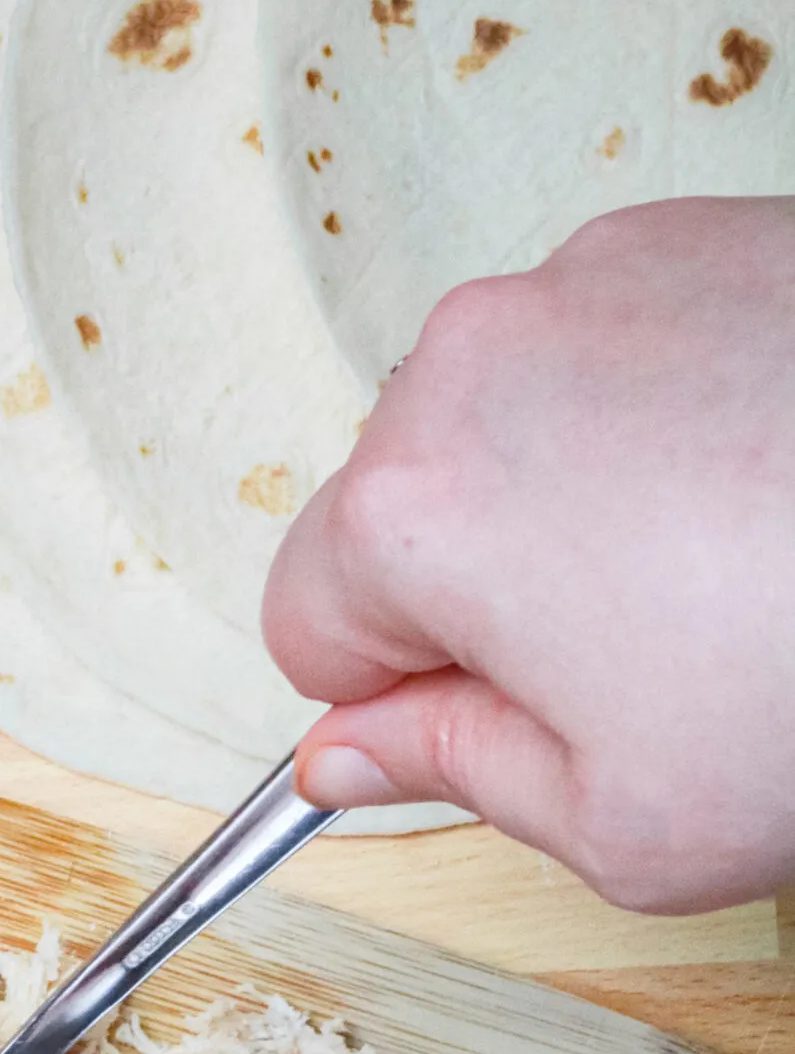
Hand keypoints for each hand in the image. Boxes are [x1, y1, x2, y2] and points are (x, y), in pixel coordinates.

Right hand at [261, 197, 794, 913]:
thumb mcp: (622, 821)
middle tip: (643, 663)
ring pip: (510, 425)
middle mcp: (473, 362)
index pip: (304, 624)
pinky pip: (617, 352)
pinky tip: (767, 486)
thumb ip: (446, 776)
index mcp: (411, 510)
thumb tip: (347, 755)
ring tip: (727, 569)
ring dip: (577, 502)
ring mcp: (589, 279)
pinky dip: (666, 420)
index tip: (502, 721)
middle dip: (488, 592)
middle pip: (401, 510)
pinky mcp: (696, 232)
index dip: (398, 697)